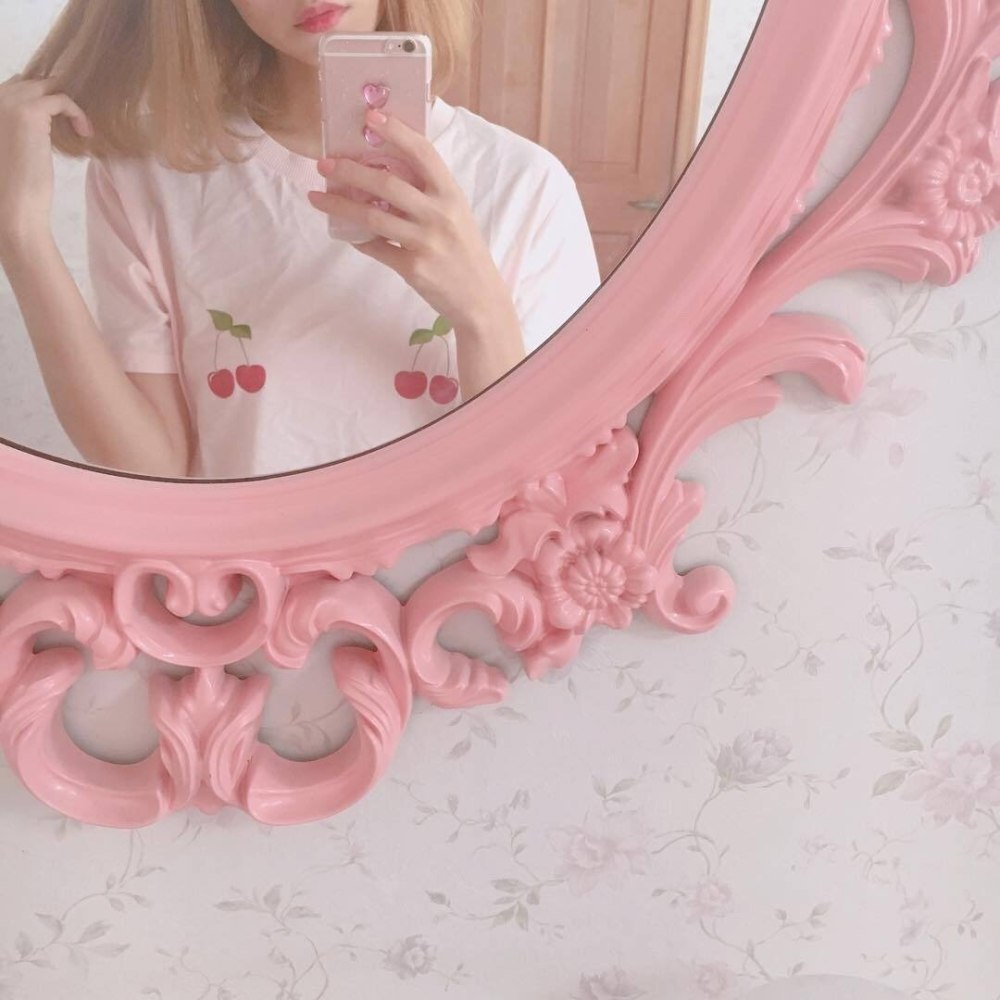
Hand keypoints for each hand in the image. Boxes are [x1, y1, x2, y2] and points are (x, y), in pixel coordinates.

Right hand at [0, 75, 90, 258]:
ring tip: (81, 127)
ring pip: (47, 86)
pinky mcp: (29, 113)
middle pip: (31, 82)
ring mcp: (8, 102)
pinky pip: (62, 99)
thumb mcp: (17, 144)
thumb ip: (24, 124)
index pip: (17, 85)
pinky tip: (85, 132)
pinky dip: (77, 113)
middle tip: (76, 117)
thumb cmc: (16, 183)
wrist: (14, 204)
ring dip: (68, 103)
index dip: (43, 97)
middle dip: (56, 96)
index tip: (64, 115)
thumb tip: (49, 112)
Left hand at [307, 108, 515, 333]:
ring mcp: (425, 242)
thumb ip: (427, 193)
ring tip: (317, 196)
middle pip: (387, 183)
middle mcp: (439, 215)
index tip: (370, 116)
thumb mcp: (456, 215)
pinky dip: (356, 239)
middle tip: (324, 163)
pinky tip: (344, 232)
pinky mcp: (413, 268)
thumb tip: (383, 170)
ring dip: (339, 205)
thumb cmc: (464, 251)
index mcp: (451, 195)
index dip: (396, 132)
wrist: (480, 298)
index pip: (423, 153)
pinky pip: (376, 248)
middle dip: (350, 171)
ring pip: (372, 217)